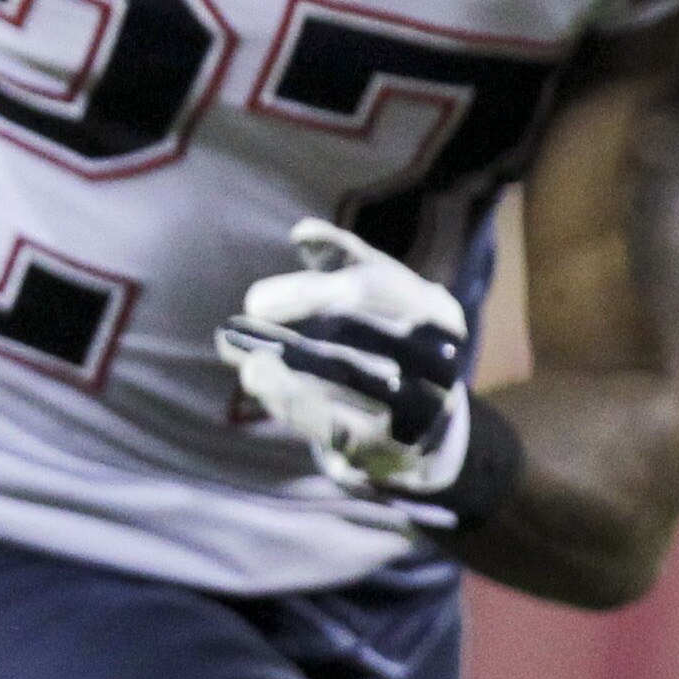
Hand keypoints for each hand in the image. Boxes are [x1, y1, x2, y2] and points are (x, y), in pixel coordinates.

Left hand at [215, 217, 471, 495]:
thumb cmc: (384, 343)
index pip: (372, 289)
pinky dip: (294, 399)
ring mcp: (421, 406)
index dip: (309, 291)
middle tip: (239, 322)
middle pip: (360, 331)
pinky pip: (340, 421)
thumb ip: (342, 260)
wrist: (422, 431)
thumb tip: (303, 233)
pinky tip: (258, 380)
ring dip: (286, 362)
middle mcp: (439, 357)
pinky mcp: (392, 446)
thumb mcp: (374, 296)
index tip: (256, 301)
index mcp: (436, 312)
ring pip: (350, 377)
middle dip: (296, 322)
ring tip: (242, 356)